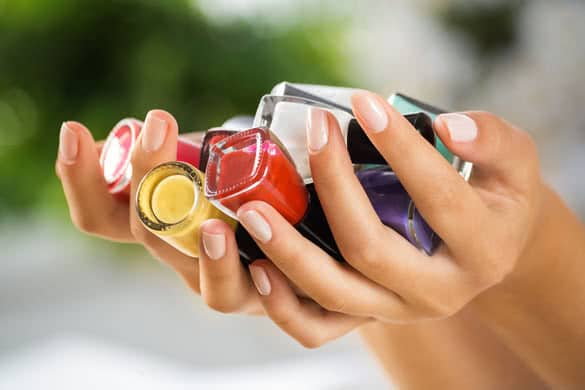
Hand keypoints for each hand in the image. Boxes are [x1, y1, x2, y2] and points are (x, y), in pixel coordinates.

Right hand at [57, 111, 366, 332]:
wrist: (308, 231)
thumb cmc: (245, 189)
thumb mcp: (207, 162)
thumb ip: (180, 153)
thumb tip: (144, 124)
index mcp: (161, 228)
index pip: (101, 214)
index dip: (79, 179)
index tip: (74, 131)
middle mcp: (189, 260)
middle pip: (152, 236)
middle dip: (149, 177)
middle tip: (160, 125)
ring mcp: (233, 284)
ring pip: (210, 287)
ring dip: (210, 255)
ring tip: (216, 228)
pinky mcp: (279, 299)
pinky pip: (270, 306)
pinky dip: (270, 291)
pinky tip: (272, 266)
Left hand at [237, 90, 541, 335]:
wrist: (486, 249)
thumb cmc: (497, 199)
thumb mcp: (515, 164)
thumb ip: (494, 141)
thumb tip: (449, 127)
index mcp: (483, 251)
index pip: (437, 197)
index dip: (400, 148)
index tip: (364, 103)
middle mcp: (438, 292)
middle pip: (370, 249)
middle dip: (335, 187)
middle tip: (314, 133)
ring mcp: (398, 310)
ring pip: (335, 294)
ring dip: (289, 251)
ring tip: (254, 209)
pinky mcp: (369, 316)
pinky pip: (317, 326)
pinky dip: (282, 302)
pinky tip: (257, 266)